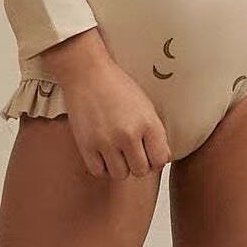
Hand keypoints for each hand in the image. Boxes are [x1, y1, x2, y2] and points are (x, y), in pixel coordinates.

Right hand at [59, 58, 171, 179]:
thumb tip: (160, 159)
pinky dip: (101, 165)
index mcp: (147, 122)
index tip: (148, 152)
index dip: (154, 159)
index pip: (160, 160)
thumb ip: (154, 132)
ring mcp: (107, 141)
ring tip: (115, 150)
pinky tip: (102, 151)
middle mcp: (129, 134)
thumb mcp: (145, 105)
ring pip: (120, 174)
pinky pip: (99, 171)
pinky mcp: (87, 145)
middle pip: (141, 171)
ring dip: (119, 165)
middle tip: (130, 151)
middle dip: (137, 163)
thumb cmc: (117, 86)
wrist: (88, 73)